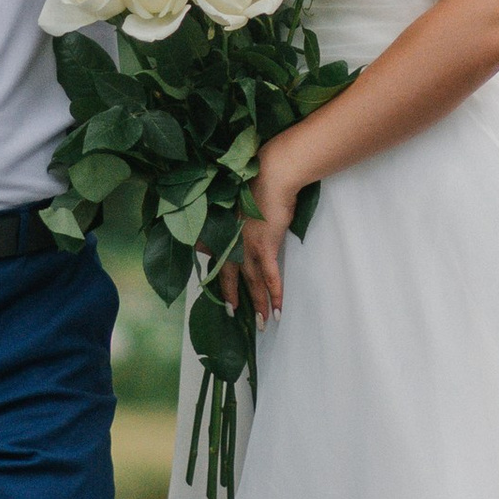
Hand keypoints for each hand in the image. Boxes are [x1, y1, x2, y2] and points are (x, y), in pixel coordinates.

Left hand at [234, 134, 305, 324]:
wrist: (272, 175)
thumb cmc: (257, 183)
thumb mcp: (239, 201)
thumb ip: (234, 217)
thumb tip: (222, 228)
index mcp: (226, 232)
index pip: (220, 262)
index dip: (221, 280)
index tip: (222, 292)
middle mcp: (233, 242)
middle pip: (231, 278)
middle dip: (233, 299)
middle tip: (234, 316)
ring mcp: (248, 246)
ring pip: (252, 283)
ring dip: (259, 305)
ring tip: (263, 323)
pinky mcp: (266, 246)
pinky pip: (270, 277)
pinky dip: (275, 295)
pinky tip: (279, 309)